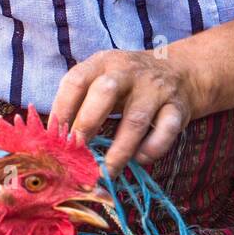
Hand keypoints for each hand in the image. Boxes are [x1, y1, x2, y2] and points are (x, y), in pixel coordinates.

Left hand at [48, 48, 194, 176]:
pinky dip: (151, 150)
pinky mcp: (177, 107)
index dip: (61, 109)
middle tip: (77, 151)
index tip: (54, 136)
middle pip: (104, 92)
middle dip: (87, 123)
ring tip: (106, 171)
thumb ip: (81, 102)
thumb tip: (56, 141)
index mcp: (103, 63)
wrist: (179, 71)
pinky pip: (165, 132)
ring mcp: (155, 89)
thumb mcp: (103, 78)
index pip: (76, 80)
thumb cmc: (127, 83)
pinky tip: (139, 159)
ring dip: (119, 151)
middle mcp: (128, 72)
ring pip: (136, 120)